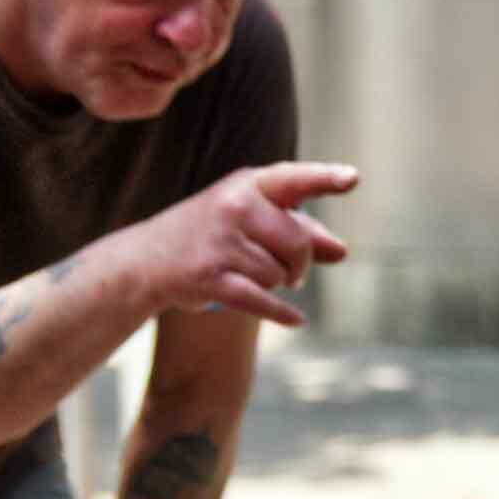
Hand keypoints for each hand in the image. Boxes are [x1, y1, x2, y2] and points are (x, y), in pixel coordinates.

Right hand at [140, 161, 360, 328]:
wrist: (145, 260)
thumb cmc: (211, 235)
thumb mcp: (252, 221)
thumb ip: (299, 230)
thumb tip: (342, 251)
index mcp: (247, 185)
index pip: (292, 179)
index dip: (324, 179)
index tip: (353, 178)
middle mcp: (233, 207)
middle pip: (298, 242)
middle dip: (299, 263)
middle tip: (290, 271)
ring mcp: (220, 241)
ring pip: (279, 273)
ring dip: (274, 282)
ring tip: (247, 273)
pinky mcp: (210, 277)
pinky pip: (262, 300)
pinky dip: (282, 313)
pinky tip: (297, 320)